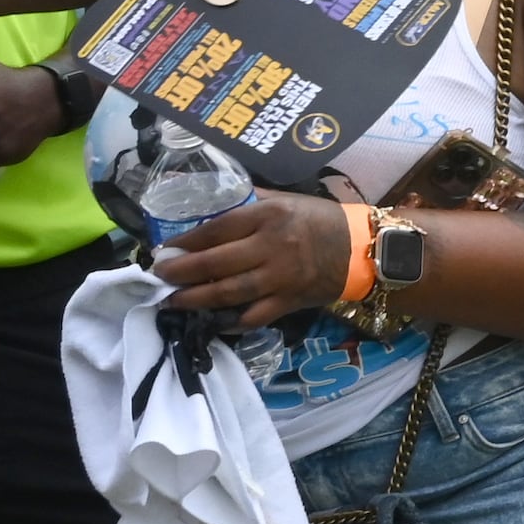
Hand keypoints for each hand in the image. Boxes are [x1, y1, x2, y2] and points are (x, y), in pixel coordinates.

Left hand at [152, 191, 355, 328]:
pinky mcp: (291, 300)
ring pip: (230, 291)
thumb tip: (212, 202)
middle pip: (217, 262)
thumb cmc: (322, 220)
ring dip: (197, 298)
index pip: (217, 229)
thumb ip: (251, 201)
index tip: (166, 248)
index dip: (187, 240)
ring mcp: (282, 277)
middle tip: (159, 276)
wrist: (364, 249)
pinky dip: (232, 323)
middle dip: (182, 271)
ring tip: (173, 301)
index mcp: (269, 216)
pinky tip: (213, 323)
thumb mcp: (286, 200)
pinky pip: (256, 316)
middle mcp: (273, 246)